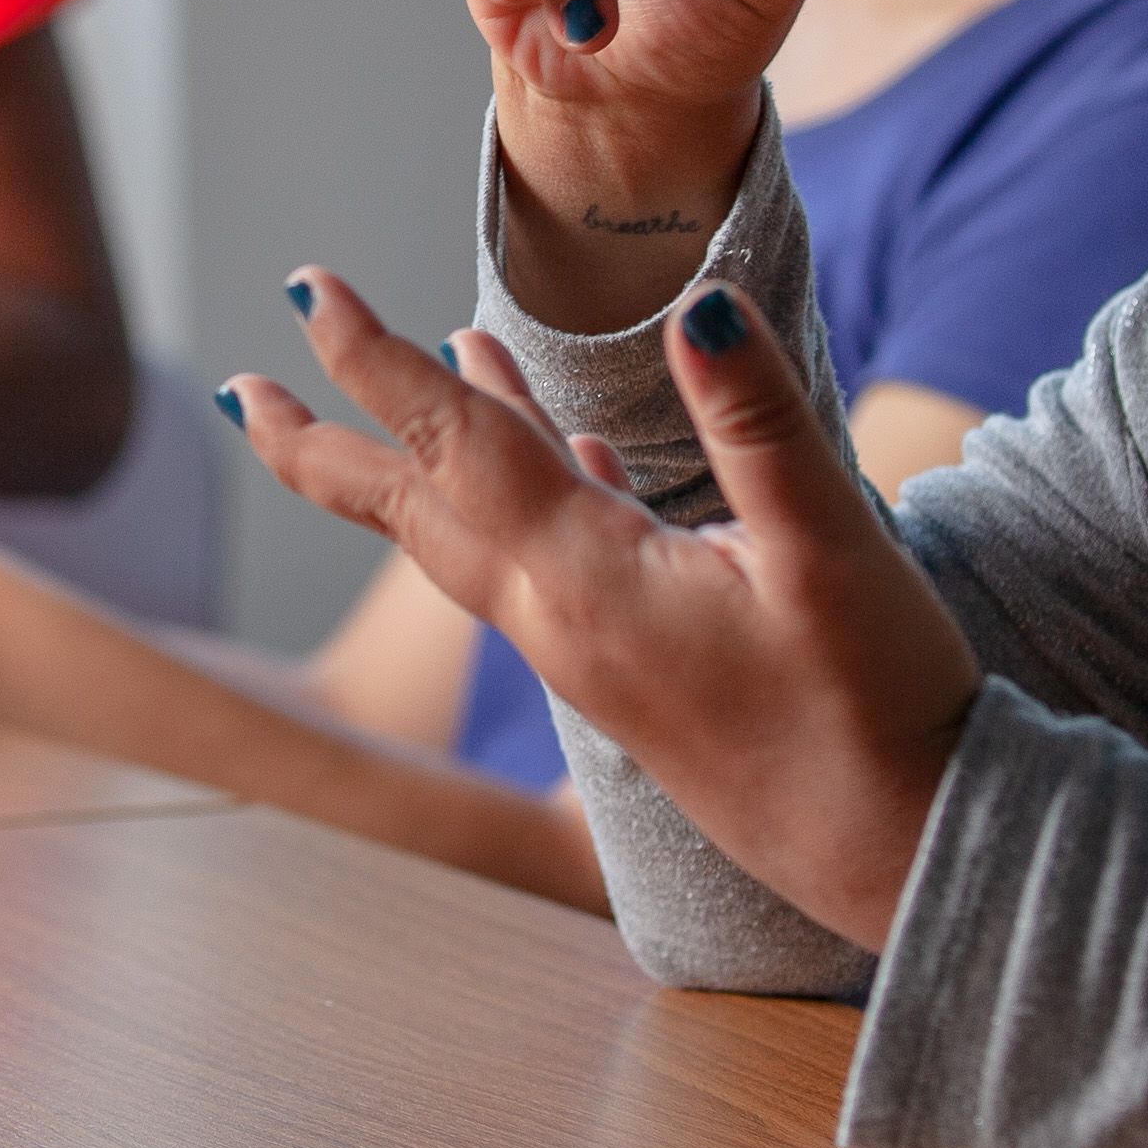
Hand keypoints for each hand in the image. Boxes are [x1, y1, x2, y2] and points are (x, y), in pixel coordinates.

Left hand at [223, 264, 973, 950]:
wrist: (907, 857)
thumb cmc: (877, 714)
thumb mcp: (831, 552)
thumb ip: (757, 421)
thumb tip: (697, 304)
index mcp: (588, 582)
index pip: (455, 444)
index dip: (376, 359)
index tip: (305, 289)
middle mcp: (564, 620)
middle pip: (414, 510)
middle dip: (323, 445)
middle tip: (241, 386)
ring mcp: (596, 653)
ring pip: (478, 535)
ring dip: (429, 456)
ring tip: (427, 370)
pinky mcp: (641, 673)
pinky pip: (552, 565)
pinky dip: (539, 493)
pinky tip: (579, 458)